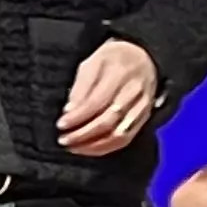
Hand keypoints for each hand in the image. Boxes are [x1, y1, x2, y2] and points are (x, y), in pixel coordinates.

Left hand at [56, 38, 159, 158]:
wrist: (144, 57)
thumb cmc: (112, 60)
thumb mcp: (92, 63)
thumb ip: (80, 88)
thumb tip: (69, 112)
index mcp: (118, 73)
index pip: (96, 101)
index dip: (77, 117)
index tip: (61, 125)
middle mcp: (133, 91)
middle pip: (108, 120)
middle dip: (83, 134)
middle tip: (64, 140)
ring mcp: (142, 106)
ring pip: (119, 134)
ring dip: (94, 145)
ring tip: (74, 147)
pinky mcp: (145, 117)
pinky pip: (127, 138)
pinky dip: (107, 147)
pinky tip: (90, 148)